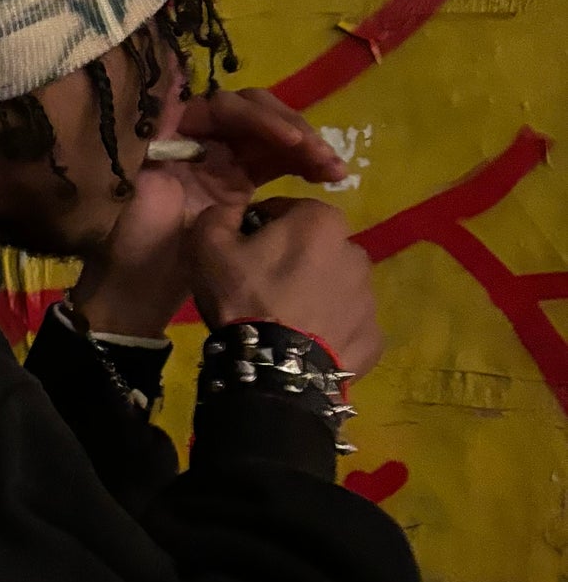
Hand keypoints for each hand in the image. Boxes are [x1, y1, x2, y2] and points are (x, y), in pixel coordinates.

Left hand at [71, 87, 346, 338]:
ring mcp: (222, 159)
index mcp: (175, 129)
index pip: (225, 107)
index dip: (260, 118)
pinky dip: (304, 165)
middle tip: (320, 155)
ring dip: (308, 146)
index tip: (288, 142)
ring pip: (272, 137)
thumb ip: (156, 132)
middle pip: (256, 115)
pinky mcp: (239, 184)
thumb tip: (175, 75)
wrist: (138, 286)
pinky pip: (278, 162)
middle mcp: (200, 136)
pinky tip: (330, 176)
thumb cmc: (131, 236)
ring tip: (334, 169)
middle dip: (292, 129)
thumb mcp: (136, 181)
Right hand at [187, 194, 382, 376]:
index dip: (256, 230)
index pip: (282, 212)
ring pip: (334, 287)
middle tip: (260, 291)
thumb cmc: (244, 297)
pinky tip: (304, 344)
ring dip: (313, 295)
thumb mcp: (207, 245)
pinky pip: (347, 325)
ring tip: (283, 321)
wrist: (276, 369)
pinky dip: (328, 330)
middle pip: (314, 249)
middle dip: (291, 262)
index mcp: (320, 220)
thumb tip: (230, 213)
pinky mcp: (374, 336)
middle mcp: (355, 251)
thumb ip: (218, 215)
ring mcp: (369, 297)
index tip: (240, 255)